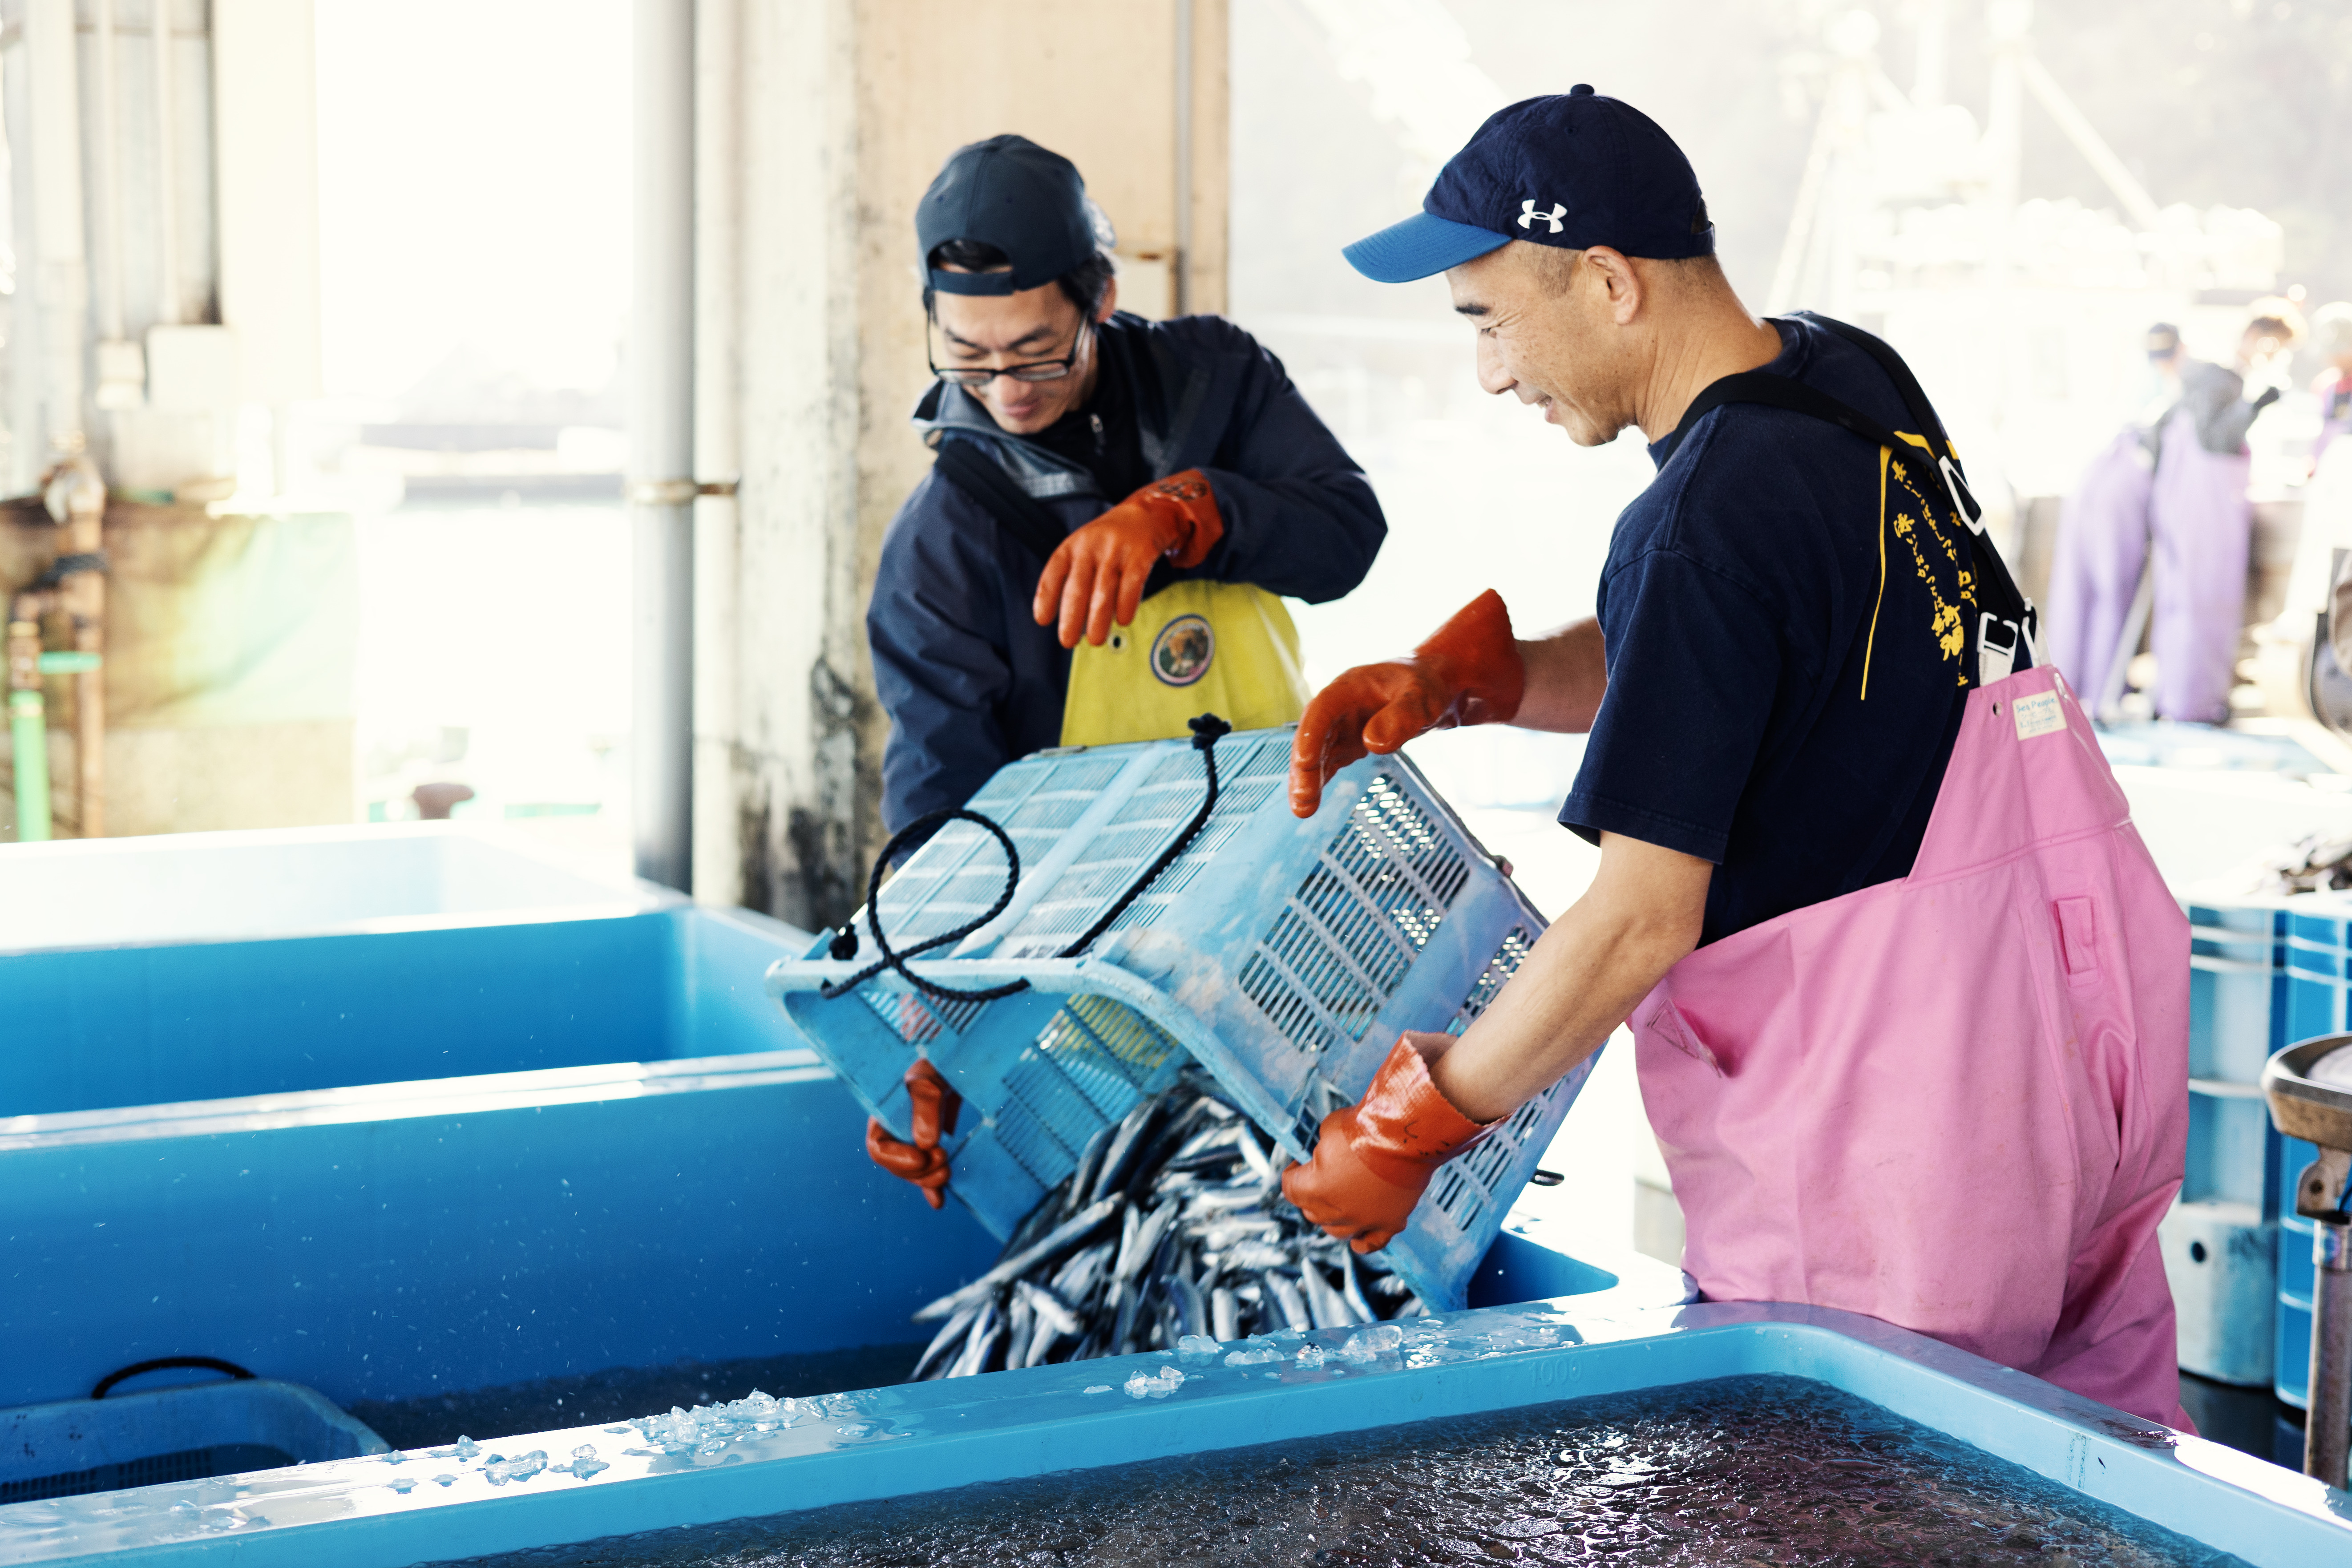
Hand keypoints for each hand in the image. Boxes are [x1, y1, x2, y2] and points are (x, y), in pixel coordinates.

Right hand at [866, 1059, 961, 1209]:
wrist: (960, 1057)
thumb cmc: (939, 1057)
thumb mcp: (931, 1072)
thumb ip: (925, 1102)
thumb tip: (925, 1143)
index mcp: (886, 1113)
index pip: (878, 1148)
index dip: (897, 1159)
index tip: (923, 1157)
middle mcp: (898, 1129)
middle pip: (897, 1166)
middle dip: (918, 1172)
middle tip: (944, 1157)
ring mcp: (916, 1138)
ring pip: (914, 1172)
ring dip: (929, 1179)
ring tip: (949, 1172)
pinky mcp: (934, 1143)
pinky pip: (929, 1171)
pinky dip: (933, 1187)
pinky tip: (938, 1201)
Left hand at [1033, 470, 1224, 648]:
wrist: (1145, 513)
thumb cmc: (1109, 541)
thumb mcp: (1083, 548)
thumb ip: (1073, 577)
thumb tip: (1068, 620)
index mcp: (1072, 546)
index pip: (1053, 573)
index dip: (1046, 598)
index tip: (1042, 620)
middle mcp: (1091, 547)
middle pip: (1077, 588)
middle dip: (1071, 618)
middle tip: (1068, 641)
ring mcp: (1116, 551)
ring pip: (1103, 591)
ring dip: (1098, 619)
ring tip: (1095, 640)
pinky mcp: (1140, 556)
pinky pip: (1132, 586)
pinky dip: (1126, 606)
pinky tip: (1123, 621)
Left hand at [1281, 1032, 1494, 1253]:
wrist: (1406, 1134)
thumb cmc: (1366, 1127)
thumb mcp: (1329, 1130)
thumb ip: (1321, 1150)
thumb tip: (1324, 1154)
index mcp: (1315, 1189)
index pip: (1290, 1188)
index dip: (1292, 1172)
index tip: (1299, 1162)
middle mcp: (1337, 1212)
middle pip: (1312, 1212)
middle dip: (1311, 1194)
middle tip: (1320, 1175)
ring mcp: (1365, 1221)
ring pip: (1338, 1230)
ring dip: (1334, 1216)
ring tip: (1339, 1200)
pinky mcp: (1390, 1222)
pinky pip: (1373, 1242)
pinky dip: (1364, 1241)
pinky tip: (1359, 1239)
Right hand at [1289, 589, 1524, 816]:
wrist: (1441, 685)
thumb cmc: (1431, 685)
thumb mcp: (1423, 697)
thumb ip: (1401, 717)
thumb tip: (1372, 743)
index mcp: (1350, 686)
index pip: (1322, 711)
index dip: (1310, 737)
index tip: (1304, 765)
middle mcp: (1341, 705)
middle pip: (1314, 736)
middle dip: (1304, 769)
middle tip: (1300, 804)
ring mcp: (1345, 724)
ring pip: (1319, 753)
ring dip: (1309, 780)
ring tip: (1302, 811)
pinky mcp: (1353, 741)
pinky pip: (1332, 761)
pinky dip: (1322, 779)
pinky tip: (1312, 803)